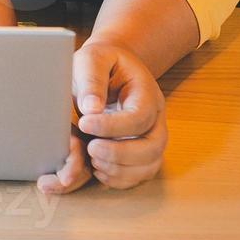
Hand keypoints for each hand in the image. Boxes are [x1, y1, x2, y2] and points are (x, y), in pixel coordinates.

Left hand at [38, 38, 167, 193]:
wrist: (110, 68)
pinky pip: (138, 176)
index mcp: (147, 93)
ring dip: (119, 170)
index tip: (83, 123)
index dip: (112, 126)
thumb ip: (92, 79)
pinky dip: (118, 179)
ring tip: (92, 158)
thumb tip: (91, 109)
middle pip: (153, 147)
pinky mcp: (140, 153)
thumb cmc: (100, 63)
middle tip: (90, 148)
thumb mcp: (92, 59)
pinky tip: (96, 168)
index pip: (139, 117)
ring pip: (149, 166)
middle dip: (120, 154)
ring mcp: (151, 138)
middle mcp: (155, 119)